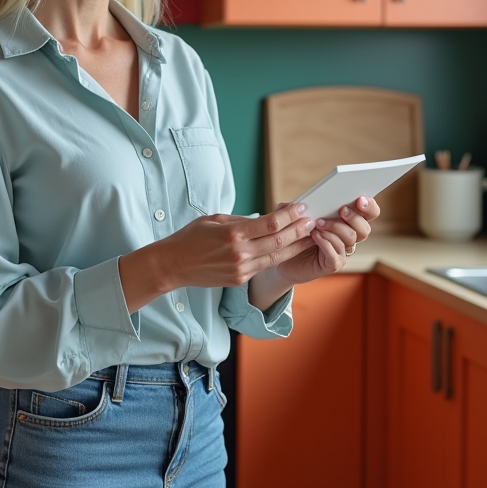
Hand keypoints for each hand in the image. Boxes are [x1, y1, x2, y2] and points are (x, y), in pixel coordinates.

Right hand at [159, 205, 319, 287]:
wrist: (173, 265)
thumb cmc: (190, 238)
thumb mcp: (215, 219)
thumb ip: (242, 221)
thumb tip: (265, 220)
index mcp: (233, 234)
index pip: (271, 223)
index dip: (290, 215)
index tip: (302, 208)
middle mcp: (240, 253)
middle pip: (279, 241)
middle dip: (300, 230)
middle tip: (313, 221)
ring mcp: (241, 269)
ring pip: (277, 257)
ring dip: (296, 246)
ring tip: (310, 236)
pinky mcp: (240, 279)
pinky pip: (264, 266)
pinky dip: (279, 257)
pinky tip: (289, 249)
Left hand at [269, 196, 380, 284]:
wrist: (284, 257)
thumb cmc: (294, 233)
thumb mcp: (294, 215)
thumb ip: (297, 206)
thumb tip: (301, 202)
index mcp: (347, 220)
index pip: (369, 213)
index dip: (369, 206)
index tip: (360, 199)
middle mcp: (349, 236)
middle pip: (364, 228)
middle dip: (354, 218)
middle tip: (341, 210)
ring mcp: (343, 251)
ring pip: (350, 239)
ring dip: (335, 228)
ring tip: (318, 223)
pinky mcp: (334, 264)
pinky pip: (336, 254)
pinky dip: (326, 243)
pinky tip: (315, 236)